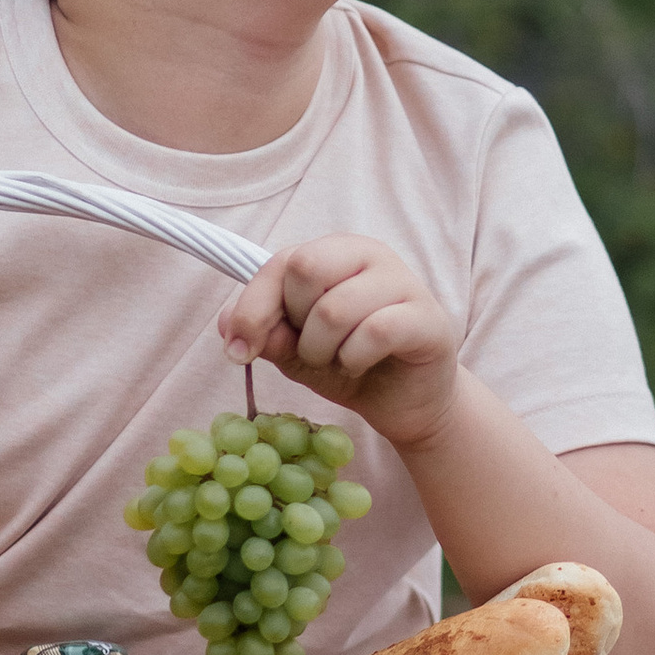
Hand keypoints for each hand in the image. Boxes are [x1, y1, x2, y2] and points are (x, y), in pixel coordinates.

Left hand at [218, 234, 460, 449]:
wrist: (406, 403)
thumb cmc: (351, 364)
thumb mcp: (296, 353)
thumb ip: (268, 334)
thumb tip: (227, 326)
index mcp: (335, 251)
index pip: (281, 262)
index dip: (252, 308)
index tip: (237, 351)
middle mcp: (370, 254)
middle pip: (306, 268)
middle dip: (296, 325)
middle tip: (312, 350)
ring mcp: (403, 282)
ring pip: (336, 308)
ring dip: (323, 351)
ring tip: (338, 361)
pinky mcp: (427, 318)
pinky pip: (375, 331)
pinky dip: (355, 358)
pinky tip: (361, 364)